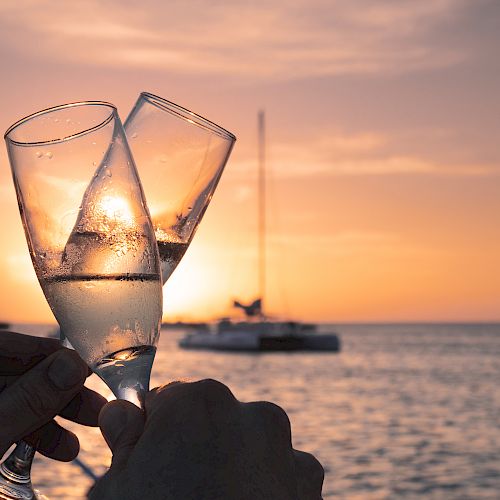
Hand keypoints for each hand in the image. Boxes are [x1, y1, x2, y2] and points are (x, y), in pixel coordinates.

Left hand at [0, 331, 106, 461]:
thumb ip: (31, 398)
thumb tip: (73, 365)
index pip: (13, 346)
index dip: (53, 353)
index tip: (89, 361)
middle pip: (25, 374)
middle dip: (65, 389)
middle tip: (98, 398)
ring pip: (24, 399)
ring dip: (60, 413)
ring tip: (92, 423)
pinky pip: (14, 421)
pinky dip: (39, 433)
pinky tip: (64, 445)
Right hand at [90, 379, 323, 498]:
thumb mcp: (120, 489)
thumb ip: (124, 440)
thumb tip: (120, 412)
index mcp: (198, 402)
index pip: (168, 399)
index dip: (154, 428)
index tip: (147, 453)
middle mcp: (248, 412)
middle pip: (211, 418)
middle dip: (195, 442)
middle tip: (177, 486)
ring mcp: (283, 446)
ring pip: (247, 440)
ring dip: (233, 460)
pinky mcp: (308, 479)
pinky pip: (280, 469)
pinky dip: (265, 485)